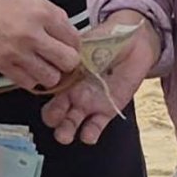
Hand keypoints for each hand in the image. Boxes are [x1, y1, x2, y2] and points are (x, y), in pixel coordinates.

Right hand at [0, 0, 80, 92]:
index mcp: (41, 12)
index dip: (73, 44)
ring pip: (51, 78)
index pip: (74, 38)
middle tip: (59, 59)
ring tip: (43, 65)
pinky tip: (27, 69)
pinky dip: (31, 79)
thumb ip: (49, 11)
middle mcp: (32, 33)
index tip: (68, 46)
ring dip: (50, 74)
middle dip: (67, 62)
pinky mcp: (2, 66)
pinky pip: (29, 83)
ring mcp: (17, 52)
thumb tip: (66, 28)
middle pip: (68, 61)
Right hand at [41, 11, 159, 145]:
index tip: (47, 97)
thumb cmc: (107, 40)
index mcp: (65, 76)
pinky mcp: (107, 111)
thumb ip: (74, 53)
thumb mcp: (86, 43)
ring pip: (72, 123)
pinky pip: (95, 126)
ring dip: (66, 131)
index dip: (44, 93)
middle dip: (53, 119)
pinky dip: (90, 134)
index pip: (49, 91)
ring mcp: (89, 104)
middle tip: (54, 120)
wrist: (132, 43)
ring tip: (65, 135)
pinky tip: (88, 136)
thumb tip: (61, 56)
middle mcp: (73, 93)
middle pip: (56, 112)